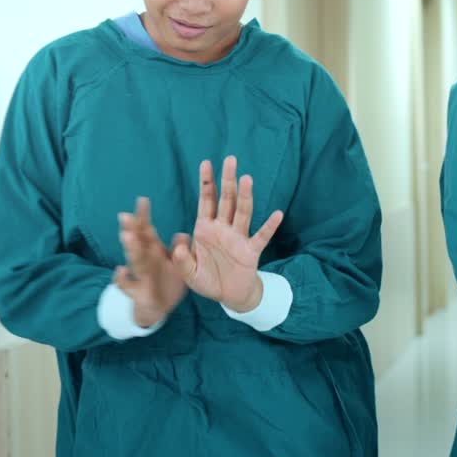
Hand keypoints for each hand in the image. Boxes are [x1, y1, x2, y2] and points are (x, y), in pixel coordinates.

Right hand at [114, 197, 190, 327]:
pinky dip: (122, 279)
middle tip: (125, 215)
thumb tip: (183, 234)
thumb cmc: (167, 280)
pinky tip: (121, 271)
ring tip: (126, 236)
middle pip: (137, 242)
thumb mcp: (177, 264)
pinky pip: (128, 286)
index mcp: (153, 251)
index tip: (142, 199)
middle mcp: (144, 260)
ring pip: (134, 261)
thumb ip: (178, 249)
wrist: (160, 307)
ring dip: (130, 249)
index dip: (144, 216)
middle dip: (131, 229)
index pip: (146, 230)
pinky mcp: (138, 292)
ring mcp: (139, 275)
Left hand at [177, 156, 283, 311]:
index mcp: (205, 229)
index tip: (206, 162)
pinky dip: (269, 226)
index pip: (206, 200)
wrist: (228, 296)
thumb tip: (179, 242)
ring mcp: (238, 238)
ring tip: (247, 179)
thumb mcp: (188, 273)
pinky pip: (261, 237)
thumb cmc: (208, 280)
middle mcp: (223, 229)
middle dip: (227, 180)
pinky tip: (277, 214)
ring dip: (245, 196)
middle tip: (231, 159)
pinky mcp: (251, 251)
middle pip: (226, 199)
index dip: (206, 182)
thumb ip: (181, 260)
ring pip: (243, 212)